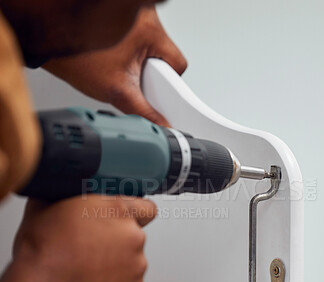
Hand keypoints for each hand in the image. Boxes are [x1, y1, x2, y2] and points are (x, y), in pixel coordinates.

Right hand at [12, 195, 156, 281]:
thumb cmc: (43, 252)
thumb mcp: (46, 206)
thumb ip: (66, 194)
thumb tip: (62, 189)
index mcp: (117, 209)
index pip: (146, 207)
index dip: (137, 212)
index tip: (129, 219)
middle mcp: (133, 235)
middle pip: (134, 235)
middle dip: (118, 240)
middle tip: (92, 246)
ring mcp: (136, 263)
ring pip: (132, 260)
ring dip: (117, 262)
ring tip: (89, 268)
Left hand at [45, 6, 186, 125]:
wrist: (47, 39)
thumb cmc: (76, 57)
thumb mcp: (117, 91)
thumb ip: (144, 112)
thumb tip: (162, 126)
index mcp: (149, 30)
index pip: (178, 63)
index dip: (170, 83)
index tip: (160, 92)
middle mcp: (143, 16)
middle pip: (164, 56)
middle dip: (152, 74)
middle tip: (133, 80)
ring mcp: (131, 14)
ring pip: (151, 48)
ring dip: (141, 64)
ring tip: (120, 69)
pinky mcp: (121, 15)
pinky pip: (138, 40)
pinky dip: (131, 53)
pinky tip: (115, 59)